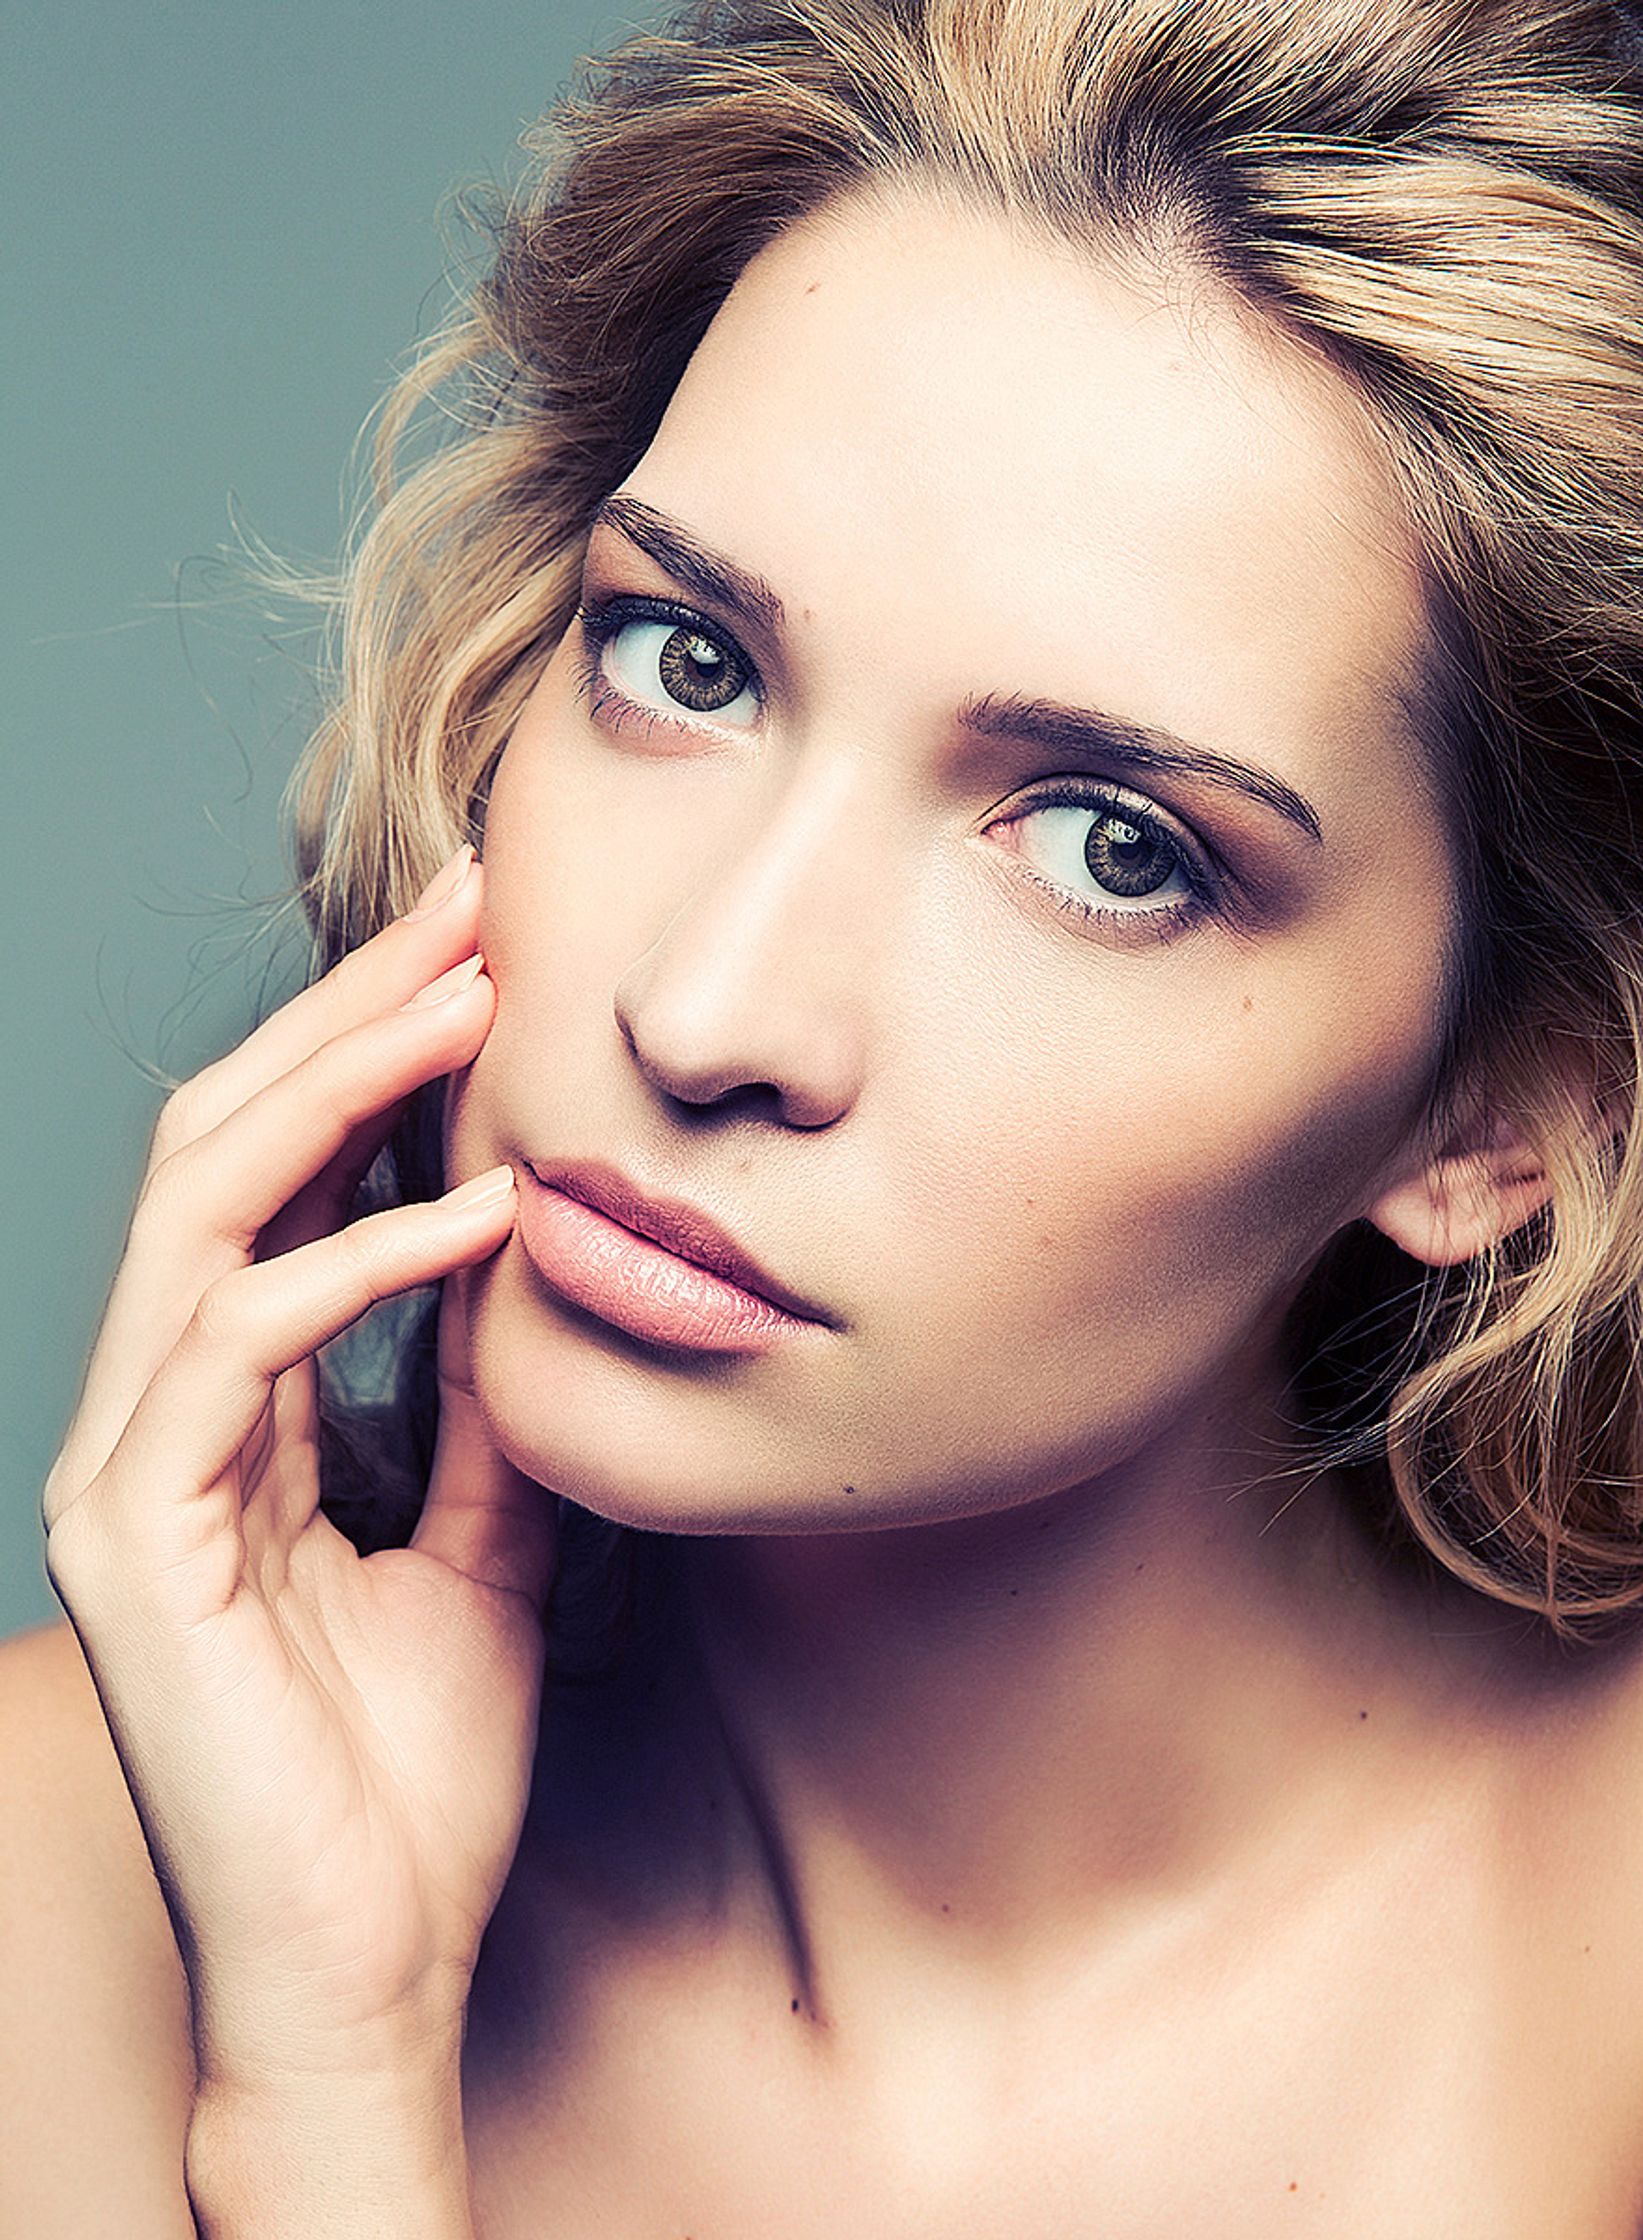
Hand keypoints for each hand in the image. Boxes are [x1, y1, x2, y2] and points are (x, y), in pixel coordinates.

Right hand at [40, 846, 557, 2098]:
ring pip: (204, 1201)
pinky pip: (236, 1338)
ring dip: (344, 1082)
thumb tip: (534, 1278)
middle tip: (476, 905)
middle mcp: (153, 1411)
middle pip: (225, 1141)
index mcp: (223, 1409)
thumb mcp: (480, 1551)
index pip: (274, 1176)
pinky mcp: (130, 1533)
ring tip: (474, 996)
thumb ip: (480, 1414)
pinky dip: (362, 1255)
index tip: (489, 958)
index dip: (369, 1055)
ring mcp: (127, 1465)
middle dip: (349, 1012)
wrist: (365, 1966)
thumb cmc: (409, 1775)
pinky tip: (479, 1208)